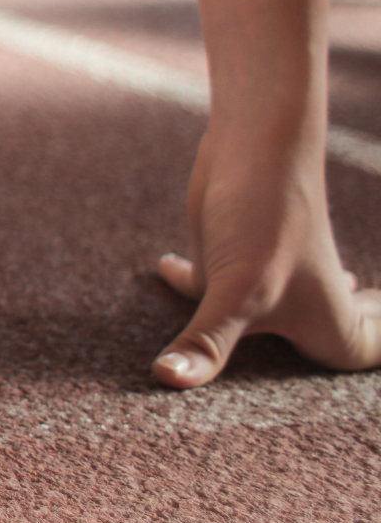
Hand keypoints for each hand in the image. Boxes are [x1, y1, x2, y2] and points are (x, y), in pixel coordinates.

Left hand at [152, 130, 380, 386]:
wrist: (255, 143)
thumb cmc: (267, 219)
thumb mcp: (235, 292)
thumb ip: (206, 343)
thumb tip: (168, 379)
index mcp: (329, 326)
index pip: (368, 353)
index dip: (380, 350)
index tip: (374, 325)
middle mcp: (302, 307)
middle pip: (321, 343)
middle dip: (323, 350)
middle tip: (322, 372)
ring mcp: (266, 281)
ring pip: (259, 317)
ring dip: (247, 330)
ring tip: (245, 341)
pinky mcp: (230, 255)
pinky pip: (210, 283)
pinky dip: (188, 279)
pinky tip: (164, 265)